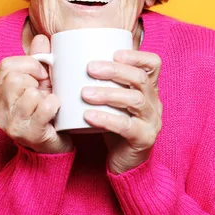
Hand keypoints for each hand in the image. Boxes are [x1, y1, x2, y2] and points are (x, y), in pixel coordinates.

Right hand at [0, 34, 72, 153]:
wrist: (53, 145)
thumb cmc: (45, 111)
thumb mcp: (41, 83)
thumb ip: (39, 60)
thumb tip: (41, 37)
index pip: (5, 66)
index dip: (28, 64)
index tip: (42, 73)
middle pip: (14, 79)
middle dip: (37, 81)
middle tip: (45, 91)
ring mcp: (10, 123)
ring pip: (28, 93)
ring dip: (45, 95)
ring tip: (49, 103)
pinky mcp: (26, 134)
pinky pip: (42, 108)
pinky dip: (54, 104)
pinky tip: (56, 109)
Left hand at [82, 50, 161, 173]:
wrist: (124, 162)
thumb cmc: (112, 125)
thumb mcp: (109, 101)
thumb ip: (98, 82)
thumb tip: (60, 58)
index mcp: (148, 89)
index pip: (153, 64)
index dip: (137, 56)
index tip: (114, 53)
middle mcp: (154, 102)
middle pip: (140, 79)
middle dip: (114, 70)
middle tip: (89, 68)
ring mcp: (152, 121)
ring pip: (135, 100)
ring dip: (108, 93)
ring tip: (84, 93)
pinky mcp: (144, 139)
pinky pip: (127, 126)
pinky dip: (107, 119)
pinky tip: (88, 116)